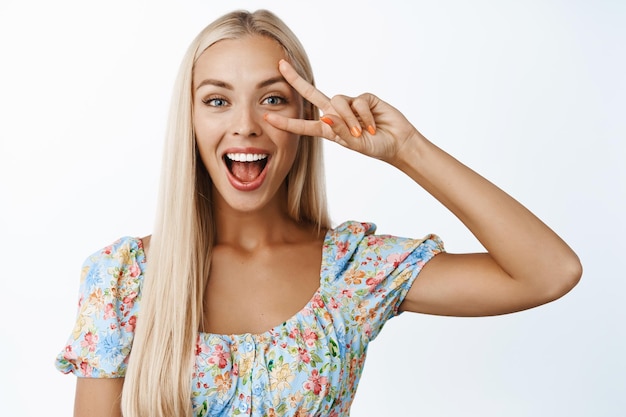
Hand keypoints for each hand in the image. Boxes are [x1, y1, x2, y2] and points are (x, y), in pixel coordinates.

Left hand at [264, 59, 423, 163]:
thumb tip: (326, 117)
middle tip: (281, 65)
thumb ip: (341, 132)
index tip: (267, 118)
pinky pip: (359, 101)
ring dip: (350, 118)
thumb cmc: (376, 147)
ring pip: (338, 101)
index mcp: (329, 130)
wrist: (398, 143)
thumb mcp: (356, 144)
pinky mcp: (364, 98)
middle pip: (312, 94)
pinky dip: (365, 115)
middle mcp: (336, 114)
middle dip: (296, 80)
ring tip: (363, 132)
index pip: (304, 125)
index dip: (286, 123)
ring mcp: (350, 105)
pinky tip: (373, 124)